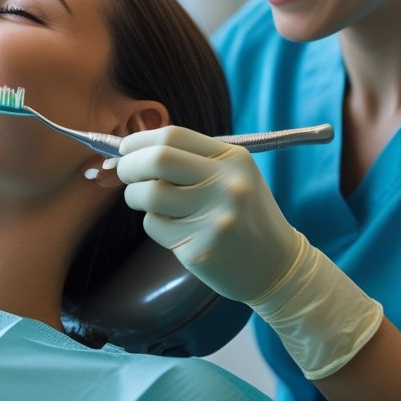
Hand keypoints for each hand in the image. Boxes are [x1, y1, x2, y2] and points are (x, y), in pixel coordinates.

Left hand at [115, 126, 302, 303]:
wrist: (277, 265)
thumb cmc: (246, 216)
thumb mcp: (234, 176)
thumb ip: (193, 160)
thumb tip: (131, 151)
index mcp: (234, 159)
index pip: (173, 135)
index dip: (140, 140)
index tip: (125, 148)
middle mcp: (227, 184)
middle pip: (157, 160)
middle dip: (129, 165)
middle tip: (123, 173)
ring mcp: (214, 217)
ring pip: (149, 194)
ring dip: (135, 196)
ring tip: (145, 201)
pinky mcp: (200, 247)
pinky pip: (155, 226)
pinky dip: (154, 224)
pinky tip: (174, 229)